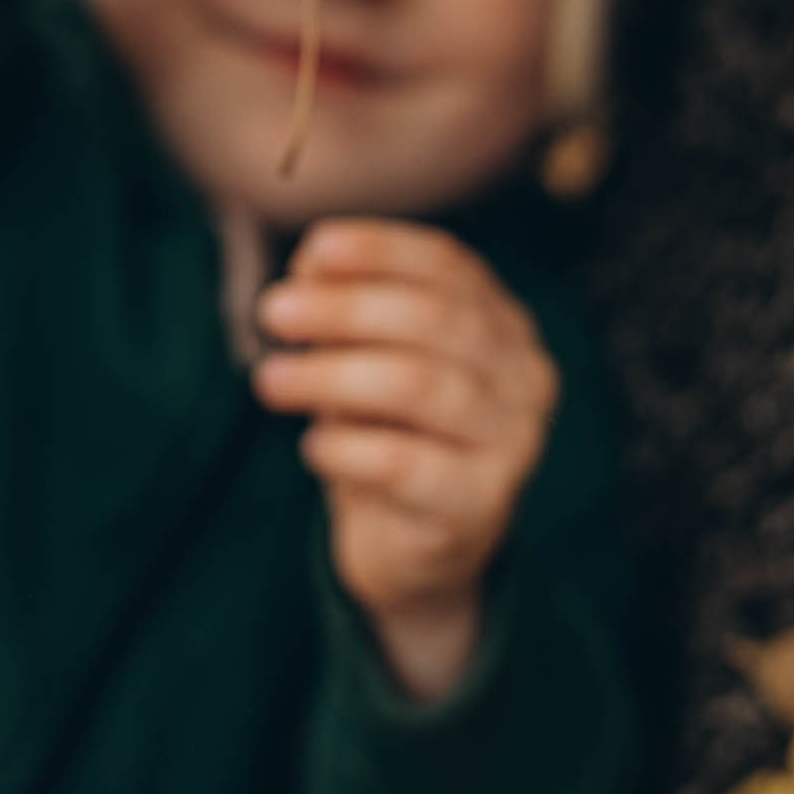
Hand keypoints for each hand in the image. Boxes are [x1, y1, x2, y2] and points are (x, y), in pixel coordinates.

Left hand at [252, 220, 560, 702]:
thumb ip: (343, 306)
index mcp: (502, 322)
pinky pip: (406, 464)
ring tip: (269, 380)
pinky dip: (347, 447)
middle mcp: (524, 375)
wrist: (418, 546)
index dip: (382, 250)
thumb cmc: (388, 430)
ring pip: (421, 386)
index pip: (449, 265)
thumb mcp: (363, 360)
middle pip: (437, 319)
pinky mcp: (481, 504)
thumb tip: (310, 263)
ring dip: (332, 376)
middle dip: (346, 309)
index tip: (314, 247)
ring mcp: (513, 441)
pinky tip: (313, 445)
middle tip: (273, 312)